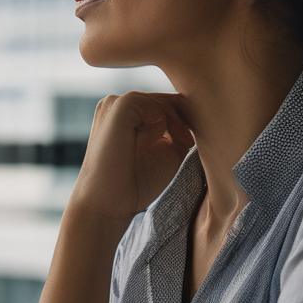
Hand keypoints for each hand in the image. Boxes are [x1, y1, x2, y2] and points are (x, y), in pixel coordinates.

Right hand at [67, 91, 192, 227]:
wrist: (108, 203)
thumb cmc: (136, 182)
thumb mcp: (166, 150)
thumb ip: (177, 128)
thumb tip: (194, 109)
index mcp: (123, 114)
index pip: (161, 103)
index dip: (181, 120)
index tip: (187, 144)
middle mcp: (115, 103)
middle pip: (163, 99)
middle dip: (180, 121)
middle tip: (186, 144)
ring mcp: (114, 102)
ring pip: (159, 101)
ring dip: (171, 123)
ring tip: (167, 146)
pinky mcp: (117, 105)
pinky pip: (152, 104)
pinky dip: (159, 124)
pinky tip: (149, 143)